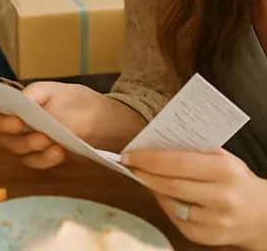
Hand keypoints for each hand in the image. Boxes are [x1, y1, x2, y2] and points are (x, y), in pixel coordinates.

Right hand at [0, 81, 106, 168]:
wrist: (99, 120)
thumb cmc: (71, 100)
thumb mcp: (54, 91)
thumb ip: (35, 94)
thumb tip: (21, 100)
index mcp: (13, 107)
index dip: (1, 123)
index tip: (18, 121)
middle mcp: (15, 128)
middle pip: (4, 141)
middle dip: (21, 140)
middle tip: (41, 136)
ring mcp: (28, 145)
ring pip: (20, 154)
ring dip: (35, 149)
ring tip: (52, 142)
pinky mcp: (42, 158)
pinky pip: (37, 163)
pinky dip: (47, 159)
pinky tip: (59, 151)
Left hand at [124, 148, 266, 248]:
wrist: (262, 214)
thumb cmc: (235, 178)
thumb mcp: (220, 156)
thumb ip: (191, 149)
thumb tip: (152, 143)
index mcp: (224, 171)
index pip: (177, 163)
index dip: (148, 159)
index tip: (128, 155)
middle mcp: (222, 197)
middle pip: (172, 186)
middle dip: (145, 174)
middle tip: (129, 165)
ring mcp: (218, 221)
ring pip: (173, 205)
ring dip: (153, 190)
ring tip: (144, 178)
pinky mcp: (211, 237)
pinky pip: (179, 222)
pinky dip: (166, 207)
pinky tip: (162, 196)